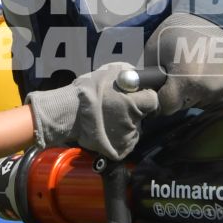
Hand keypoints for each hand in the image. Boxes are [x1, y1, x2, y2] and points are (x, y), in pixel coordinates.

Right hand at [26, 64, 158, 159]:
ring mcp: (127, 138)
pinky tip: (107, 129)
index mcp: (135, 104)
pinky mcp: (121, 151)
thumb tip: (141, 78)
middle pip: (144, 115)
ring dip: (127, 123)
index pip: (154, 100)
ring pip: (135, 129)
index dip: (146, 96)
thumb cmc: (87, 91)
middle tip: (117, 106)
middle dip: (135, 110)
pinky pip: (127, 142)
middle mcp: (134, 122)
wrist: (68, 113)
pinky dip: (120, 137)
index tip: (138, 96)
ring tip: (108, 117)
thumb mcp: (111, 70)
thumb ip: (130, 74)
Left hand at [142, 13, 222, 115]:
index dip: (160, 99)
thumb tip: (144, 95)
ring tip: (192, 70)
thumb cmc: (178, 32)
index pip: (167, 107)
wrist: (212, 19)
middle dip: (177, 95)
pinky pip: (213, 96)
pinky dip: (207, 88)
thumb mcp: (155, 51)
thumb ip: (149, 77)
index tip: (161, 90)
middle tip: (177, 75)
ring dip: (193, 93)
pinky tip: (205, 71)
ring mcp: (222, 88)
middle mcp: (207, 87)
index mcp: (186, 78)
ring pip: (199, 103)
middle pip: (184, 105)